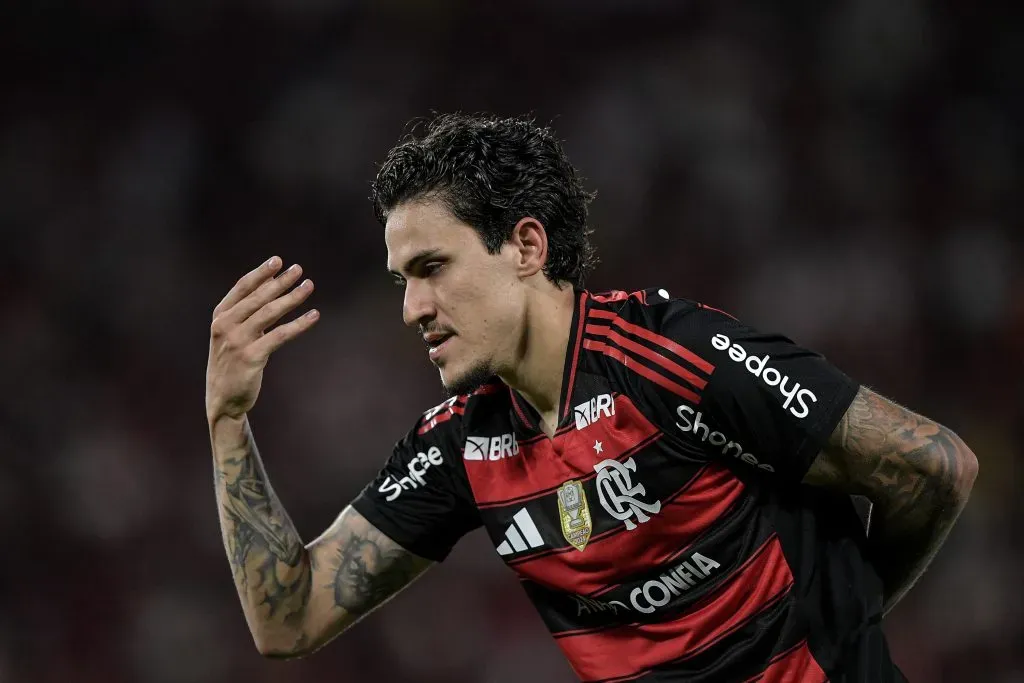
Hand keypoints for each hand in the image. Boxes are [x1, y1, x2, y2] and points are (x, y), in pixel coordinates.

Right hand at [206, 256, 318, 422]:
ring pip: (270, 313)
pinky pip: (280, 335)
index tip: (278, 260)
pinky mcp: (251, 357)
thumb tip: (270, 286)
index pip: (242, 288)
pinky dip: (299, 324)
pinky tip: (314, 315)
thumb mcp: (231, 334)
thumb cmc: (231, 362)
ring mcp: (237, 341)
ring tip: (309, 286)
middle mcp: (225, 326)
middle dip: (280, 281)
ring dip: (292, 297)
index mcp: (220, 317)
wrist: (223, 399)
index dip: (261, 273)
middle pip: (258, 297)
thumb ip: (246, 312)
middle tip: (299, 270)